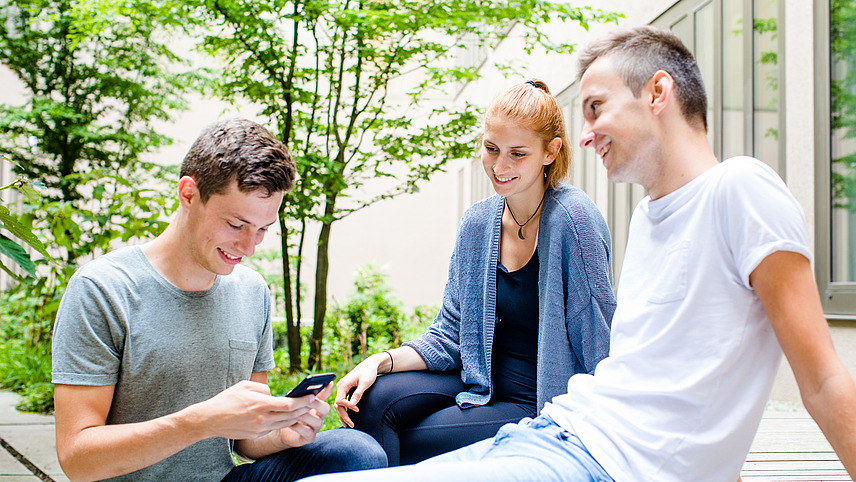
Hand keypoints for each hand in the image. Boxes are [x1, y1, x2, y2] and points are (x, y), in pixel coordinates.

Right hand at [189, 380, 316, 440]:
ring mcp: (259, 429)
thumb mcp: (246, 386)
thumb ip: (264, 388)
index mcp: (261, 404)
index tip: (312, 396)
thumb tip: (274, 394)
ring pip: (284, 423)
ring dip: (295, 417)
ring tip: (304, 409)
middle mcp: (262, 419)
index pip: (288, 404)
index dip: (303, 401)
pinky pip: (274, 428)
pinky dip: (283, 422)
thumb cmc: (228, 399)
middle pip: (290, 415)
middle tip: (313, 402)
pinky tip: (288, 417)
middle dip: (303, 409)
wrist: (210, 419)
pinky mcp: (256, 435)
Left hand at [277, 382, 333, 447]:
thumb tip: (293, 392)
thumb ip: (295, 398)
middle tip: (308, 399)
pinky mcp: (310, 438)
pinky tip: (291, 423)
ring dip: (306, 415)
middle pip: (325, 408)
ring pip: (317, 421)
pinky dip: (299, 427)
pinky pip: (308, 432)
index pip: (324, 396)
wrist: (282, 431)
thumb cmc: (288, 414)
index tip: (329, 382)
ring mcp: (315, 427)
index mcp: (316, 405)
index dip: (327, 390)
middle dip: (317, 403)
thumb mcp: (292, 404)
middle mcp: (319, 416)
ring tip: (295, 412)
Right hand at [334, 355, 383, 427]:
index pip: (340, 400)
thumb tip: (352, 405)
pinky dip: (344, 411)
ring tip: (348, 425)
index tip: (357, 410)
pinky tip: (347, 418)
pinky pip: (342, 403)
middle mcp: (340, 387)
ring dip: (343, 415)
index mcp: (343, 384)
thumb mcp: (365, 382)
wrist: (370, 365)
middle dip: (344, 415)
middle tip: (351, 425)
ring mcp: (342, 389)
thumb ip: (358, 393)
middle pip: (337, 405)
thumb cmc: (369, 372)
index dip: (347, 407)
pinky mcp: (346, 391)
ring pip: (339, 405)